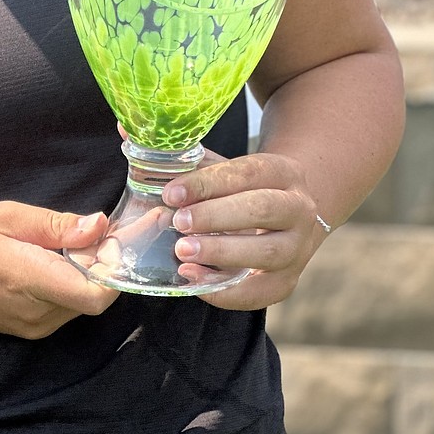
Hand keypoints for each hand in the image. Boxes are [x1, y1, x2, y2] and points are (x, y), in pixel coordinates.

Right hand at [0, 202, 118, 338]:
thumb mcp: (6, 217)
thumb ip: (56, 225)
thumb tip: (101, 224)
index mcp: (31, 280)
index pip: (96, 294)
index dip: (116, 268)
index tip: (116, 237)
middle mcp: (38, 313)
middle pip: (94, 296)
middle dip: (107, 264)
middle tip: (103, 228)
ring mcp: (35, 327)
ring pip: (82, 302)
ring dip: (90, 273)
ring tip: (78, 239)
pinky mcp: (31, 329)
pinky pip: (66, 307)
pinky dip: (73, 283)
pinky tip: (60, 258)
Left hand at [161, 150, 327, 309]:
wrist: (287, 217)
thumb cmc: (244, 189)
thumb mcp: (227, 168)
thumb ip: (190, 161)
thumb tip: (134, 141)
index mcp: (283, 171)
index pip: (246, 173)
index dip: (208, 183)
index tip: (172, 193)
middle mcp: (299, 209)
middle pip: (262, 210)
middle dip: (216, 216)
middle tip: (179, 222)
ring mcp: (298, 248)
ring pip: (266, 252)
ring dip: (221, 252)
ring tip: (182, 251)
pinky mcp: (288, 281)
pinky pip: (260, 292)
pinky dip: (226, 290)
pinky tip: (194, 279)